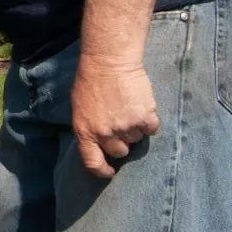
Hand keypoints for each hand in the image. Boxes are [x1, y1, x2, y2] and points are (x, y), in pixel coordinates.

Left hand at [71, 61, 158, 177]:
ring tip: (130, 108)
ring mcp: (126, 126)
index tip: (109, 171)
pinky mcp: (144, 117)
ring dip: (135, 128)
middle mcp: (105, 133)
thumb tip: (98, 142)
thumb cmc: (91, 79)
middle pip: (119, 151)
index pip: (92, 162)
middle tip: (122, 124)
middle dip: (121, 141)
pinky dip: (149, 121)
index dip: (102, 171)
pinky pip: (151, 129)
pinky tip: (143, 106)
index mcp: (85, 131)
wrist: (109, 60)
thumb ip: (88, 127)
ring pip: (136, 139)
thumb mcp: (79, 107)